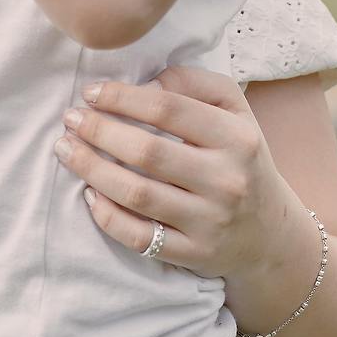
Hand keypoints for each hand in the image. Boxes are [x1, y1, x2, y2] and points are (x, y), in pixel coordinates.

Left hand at [54, 66, 289, 279]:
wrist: (271, 233)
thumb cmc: (239, 159)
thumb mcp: (234, 112)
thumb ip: (193, 83)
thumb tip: (145, 82)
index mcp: (237, 138)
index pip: (168, 108)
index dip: (122, 97)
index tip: (91, 92)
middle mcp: (226, 180)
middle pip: (147, 152)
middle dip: (98, 131)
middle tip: (70, 119)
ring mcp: (210, 222)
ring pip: (137, 194)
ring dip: (91, 169)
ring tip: (66, 149)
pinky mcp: (193, 255)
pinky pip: (138, 237)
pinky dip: (107, 216)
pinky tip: (89, 194)